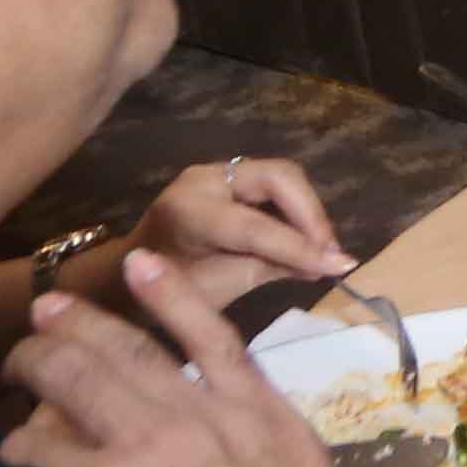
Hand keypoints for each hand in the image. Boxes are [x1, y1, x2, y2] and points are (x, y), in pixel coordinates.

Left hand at [115, 155, 353, 314]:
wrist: (126, 276)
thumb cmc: (165, 294)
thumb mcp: (218, 289)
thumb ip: (269, 269)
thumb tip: (325, 266)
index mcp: (188, 212)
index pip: (255, 226)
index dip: (300, 246)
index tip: (341, 265)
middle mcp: (203, 179)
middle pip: (278, 178)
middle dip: (311, 215)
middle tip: (330, 253)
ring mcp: (215, 172)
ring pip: (282, 177)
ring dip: (308, 211)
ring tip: (323, 249)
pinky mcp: (228, 175)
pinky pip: (274, 184)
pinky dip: (296, 210)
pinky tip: (307, 239)